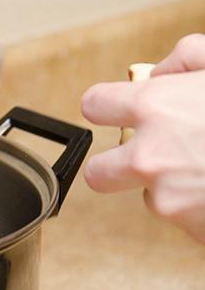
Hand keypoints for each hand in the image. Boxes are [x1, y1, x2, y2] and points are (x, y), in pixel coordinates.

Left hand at [81, 34, 204, 242]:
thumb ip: (184, 59)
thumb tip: (158, 75)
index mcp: (155, 108)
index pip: (95, 105)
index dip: (105, 105)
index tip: (111, 109)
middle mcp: (152, 157)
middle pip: (97, 173)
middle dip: (113, 167)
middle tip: (143, 158)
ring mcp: (172, 199)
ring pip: (151, 198)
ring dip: (172, 187)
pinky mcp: (195, 230)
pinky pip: (186, 219)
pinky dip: (202, 209)